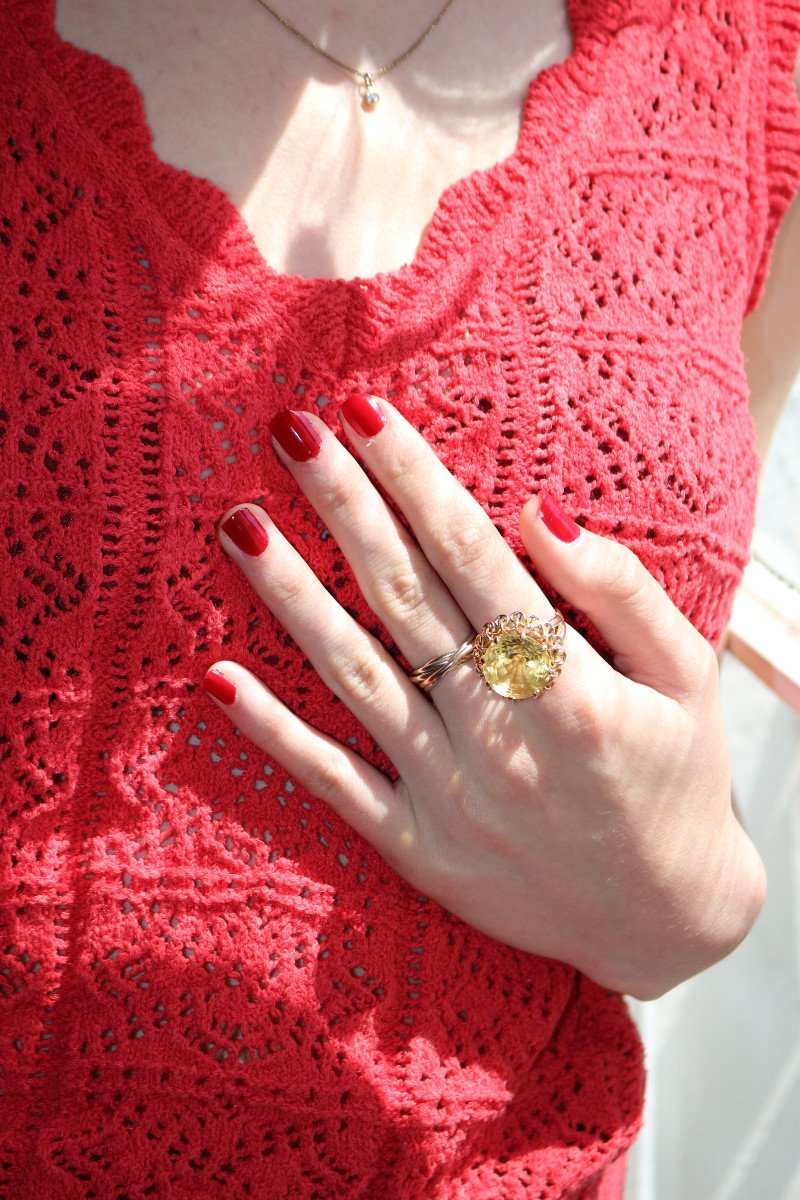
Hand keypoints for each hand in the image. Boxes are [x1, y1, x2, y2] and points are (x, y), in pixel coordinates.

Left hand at [203, 395, 765, 1000]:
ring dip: (292, 598)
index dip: (415, 479)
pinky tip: (217, 679)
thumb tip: (535, 512)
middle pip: (405, 600)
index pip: (475, 559)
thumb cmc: (680, 777)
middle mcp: (502, 740)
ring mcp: (450, 800)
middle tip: (288, 429)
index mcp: (572, 690)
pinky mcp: (420, 851)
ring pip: (356, 678)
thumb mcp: (687, 678)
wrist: (669, 924)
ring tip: (239, 523)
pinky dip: (275, 736)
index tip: (363, 410)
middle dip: (344, 505)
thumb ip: (618, 592)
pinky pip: (336, 786)